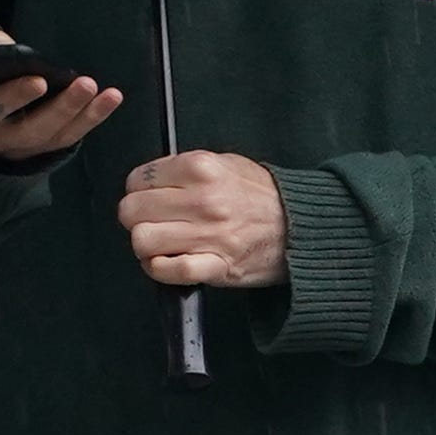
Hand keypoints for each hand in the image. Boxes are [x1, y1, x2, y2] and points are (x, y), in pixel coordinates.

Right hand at [0, 9, 121, 161]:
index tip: (19, 84)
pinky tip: (110, 97)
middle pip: (19, 130)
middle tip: (79, 83)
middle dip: (52, 108)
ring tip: (100, 89)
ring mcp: (10, 146)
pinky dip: (90, 118)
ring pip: (47, 136)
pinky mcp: (36, 147)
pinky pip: (66, 137)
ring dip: (78, 114)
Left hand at [118, 150, 287, 289]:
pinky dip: (161, 269)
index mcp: (201, 168)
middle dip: (138, 219)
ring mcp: (211, 235)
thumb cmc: (263, 196)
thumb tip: (148, 181)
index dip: (140, 191)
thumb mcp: (227, 163)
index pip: (136, 180)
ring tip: (164, 244)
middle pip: (131, 211)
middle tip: (155, 222)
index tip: (154, 199)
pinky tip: (169, 263)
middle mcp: (204, 200)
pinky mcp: (218, 266)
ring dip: (148, 246)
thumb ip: (185, 168)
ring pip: (142, 241)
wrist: (304, 227)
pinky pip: (168, 270)